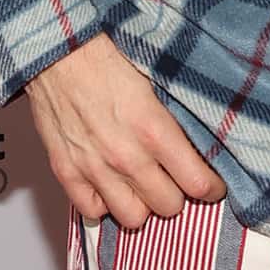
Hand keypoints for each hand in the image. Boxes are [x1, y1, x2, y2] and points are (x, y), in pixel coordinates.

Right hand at [25, 31, 227, 227]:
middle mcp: (126, 156)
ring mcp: (94, 168)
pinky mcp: (66, 172)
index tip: (211, 185)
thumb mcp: (156, 85)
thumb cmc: (107, 60)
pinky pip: (93, 212)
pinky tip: (109, 187)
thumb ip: (175, 122)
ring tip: (142, 188)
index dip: (210, 188)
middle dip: (178, 195)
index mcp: (154, 131)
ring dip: (142, 205)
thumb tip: (198, 149)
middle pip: (169, 206)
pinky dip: (103, 204)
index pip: (197, 183)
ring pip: (134, 218)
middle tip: (175, 181)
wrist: (58, 50)